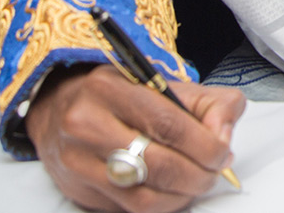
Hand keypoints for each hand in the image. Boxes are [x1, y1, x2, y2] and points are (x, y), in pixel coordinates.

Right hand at [25, 64, 244, 212]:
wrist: (61, 109)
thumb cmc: (121, 96)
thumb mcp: (165, 83)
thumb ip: (208, 103)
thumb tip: (222, 137)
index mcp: (109, 90)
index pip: (168, 124)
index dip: (204, 145)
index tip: (222, 153)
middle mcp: (85, 125)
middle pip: (157, 165)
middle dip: (198, 176)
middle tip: (214, 173)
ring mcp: (77, 163)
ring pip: (142, 197)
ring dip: (181, 196)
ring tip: (196, 183)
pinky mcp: (77, 191)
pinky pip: (128, 209)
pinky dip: (160, 205)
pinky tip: (171, 192)